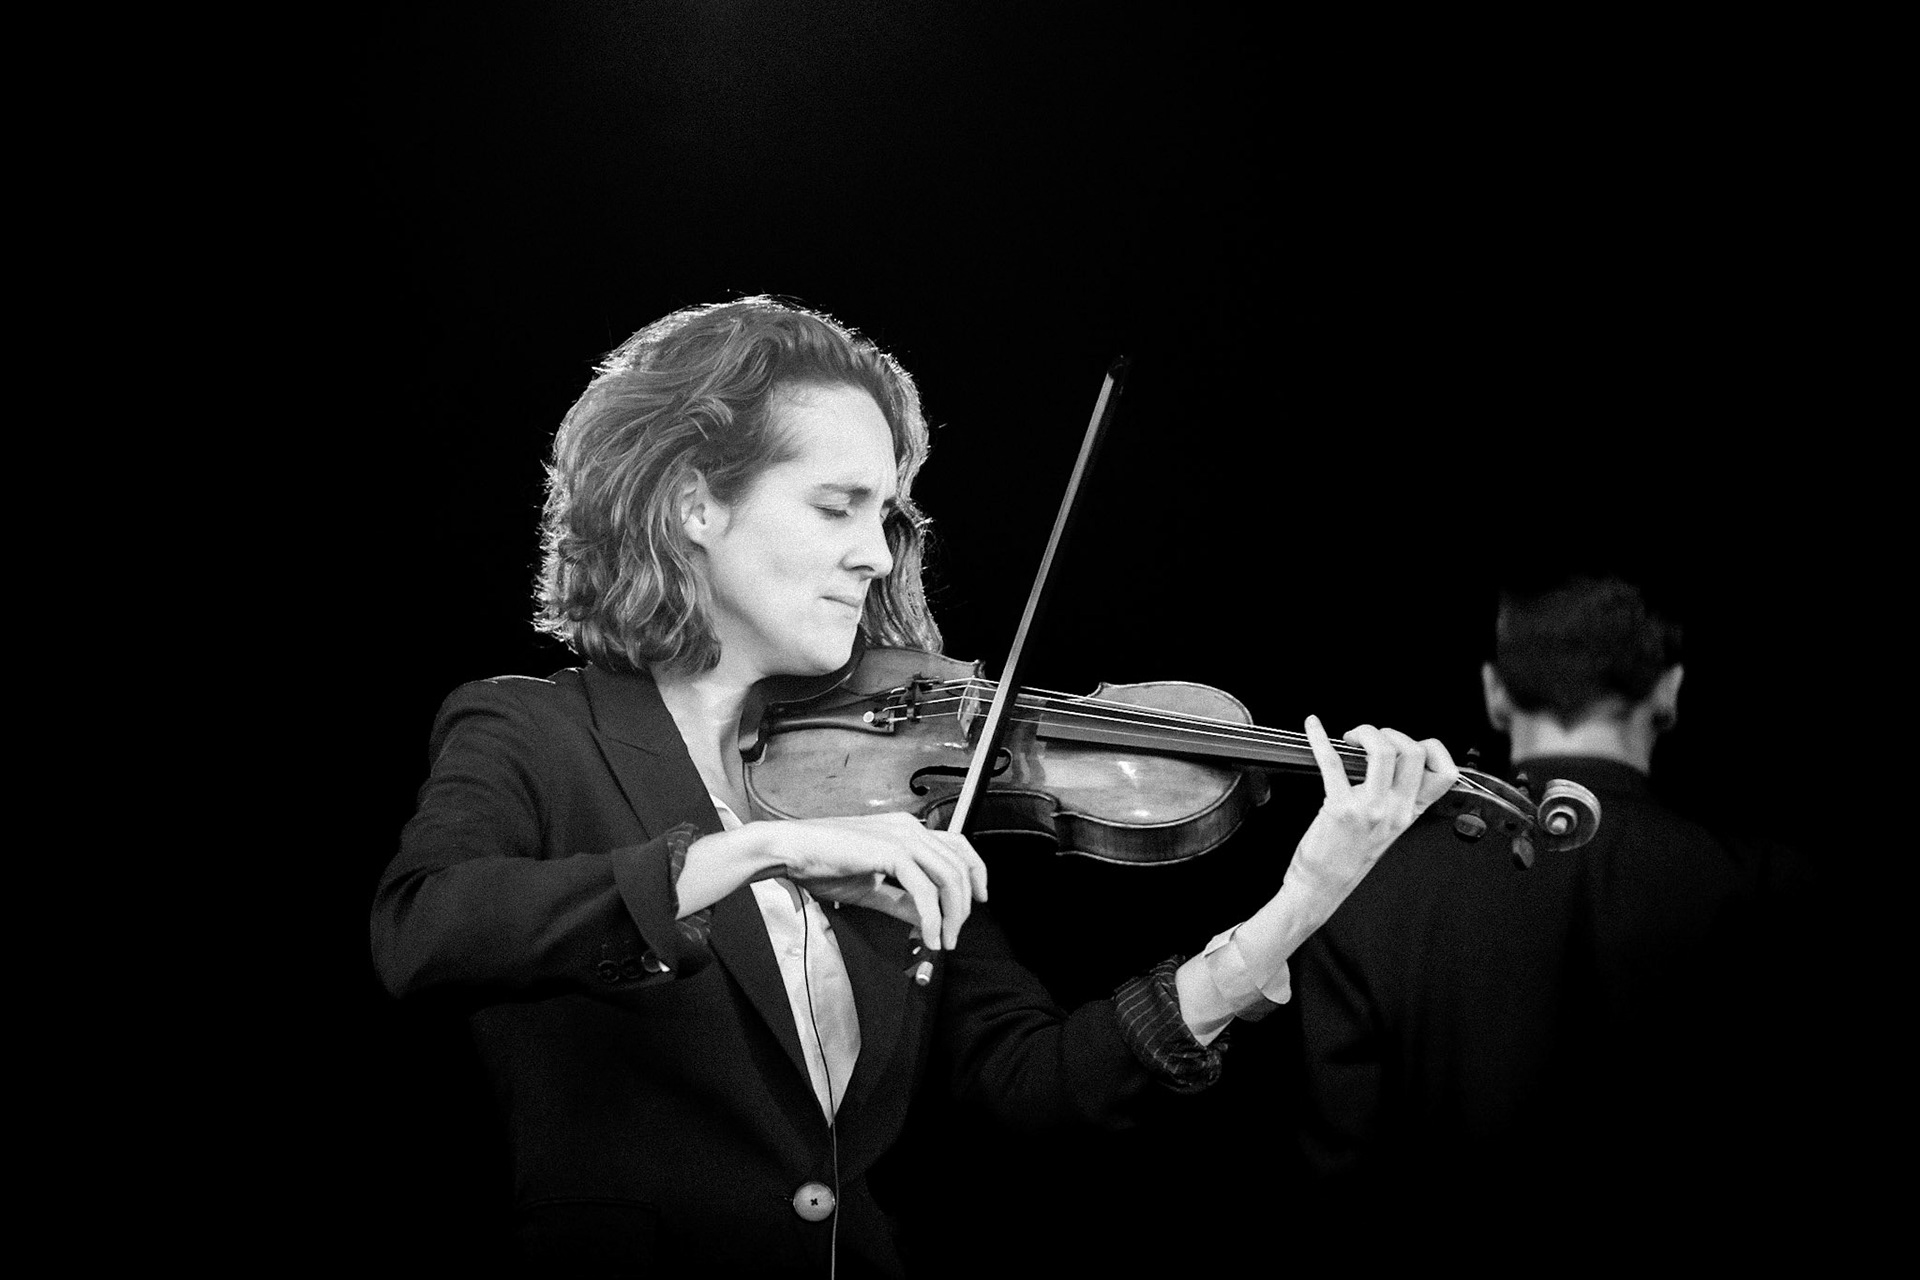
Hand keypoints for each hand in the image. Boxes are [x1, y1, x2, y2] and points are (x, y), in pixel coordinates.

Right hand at [769, 813, 987, 949]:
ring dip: (951, 914)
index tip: (978, 901)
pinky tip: (928, 936)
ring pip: (948, 876)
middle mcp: (909, 828)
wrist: (790, 851)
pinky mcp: (890, 850)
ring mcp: (901, 836)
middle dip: (963, 906)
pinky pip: (924, 889)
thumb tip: (926, 919)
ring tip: (942, 941)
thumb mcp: (870, 887)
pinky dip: (931, 917)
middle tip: (953, 935)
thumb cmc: (821, 865)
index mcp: (906, 830)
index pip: (957, 846)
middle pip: (959, 864)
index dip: (975, 873)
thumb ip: (900, 901)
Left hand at [1290, 715, 1458, 893]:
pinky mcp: (1339, 807)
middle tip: (1369, 740)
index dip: (1432, 748)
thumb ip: (1396, 797)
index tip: (1406, 743)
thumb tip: (1392, 758)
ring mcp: (1370, 809)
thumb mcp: (1387, 828)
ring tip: (1351, 738)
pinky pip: (1332, 762)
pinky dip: (1318, 737)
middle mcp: (1395, 810)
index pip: (1445, 773)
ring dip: (1366, 732)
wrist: (1322, 886)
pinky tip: (1312, 727)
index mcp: (1409, 812)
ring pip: (1383, 751)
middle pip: (1414, 752)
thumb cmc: (1348, 856)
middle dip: (1390, 732)